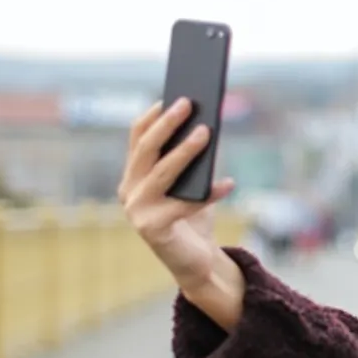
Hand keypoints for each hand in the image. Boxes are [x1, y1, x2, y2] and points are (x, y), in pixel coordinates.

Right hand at [118, 98, 234, 291]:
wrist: (195, 261)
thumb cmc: (194, 217)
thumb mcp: (194, 183)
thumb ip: (194, 160)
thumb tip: (207, 126)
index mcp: (134, 176)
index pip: (136, 139)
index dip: (152, 116)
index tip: (171, 96)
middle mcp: (129, 191)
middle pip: (146, 150)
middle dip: (167, 124)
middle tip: (188, 103)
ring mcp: (137, 211)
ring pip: (163, 172)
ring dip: (186, 150)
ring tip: (206, 132)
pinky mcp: (152, 229)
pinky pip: (185, 205)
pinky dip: (209, 193)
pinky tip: (229, 183)